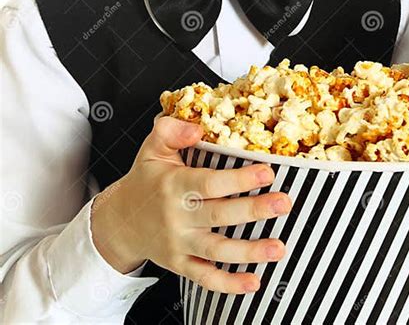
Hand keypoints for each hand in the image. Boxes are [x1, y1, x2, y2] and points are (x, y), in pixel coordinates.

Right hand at [91, 116, 290, 293]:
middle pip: (219, 215)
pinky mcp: (180, 265)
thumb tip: (196, 128)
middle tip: (283, 203)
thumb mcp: (152, 148)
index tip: (267, 172)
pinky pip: (205, 278)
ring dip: (250, 251)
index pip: (210, 183)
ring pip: (217, 251)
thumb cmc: (145, 179)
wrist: (120, 222)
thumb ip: (171, 130)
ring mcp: (179, 243)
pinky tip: (253, 282)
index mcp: (174, 185)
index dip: (239, 179)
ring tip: (279, 247)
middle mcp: (177, 216)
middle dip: (254, 210)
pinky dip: (229, 285)